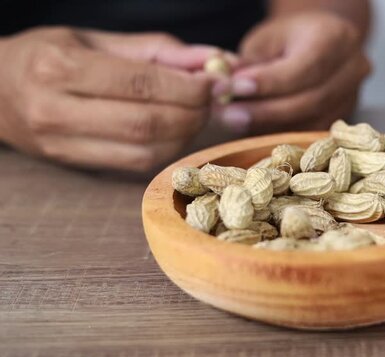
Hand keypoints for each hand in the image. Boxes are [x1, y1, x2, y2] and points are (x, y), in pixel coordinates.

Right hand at [0, 27, 217, 171]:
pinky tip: (176, 131)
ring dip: (186, 135)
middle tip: (212, 99)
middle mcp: (57, 110)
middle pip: (148, 124)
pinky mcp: (75, 165)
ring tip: (196, 113)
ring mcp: (63, 145)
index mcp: (60, 68)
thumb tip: (213, 59)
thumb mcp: (95, 39)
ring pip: (146, 152)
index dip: (189, 86)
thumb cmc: (46, 56)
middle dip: (194, 113)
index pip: (142, 84)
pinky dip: (168, 150)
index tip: (216, 81)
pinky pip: (136, 166)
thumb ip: (156, 50)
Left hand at [215, 11, 370, 133]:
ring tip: (235, 121)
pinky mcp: (342, 118)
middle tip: (228, 114)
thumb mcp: (266, 40)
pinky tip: (254, 128)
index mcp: (336, 38)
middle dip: (264, 110)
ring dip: (268, 125)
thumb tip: (224, 86)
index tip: (233, 89)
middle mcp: (352, 69)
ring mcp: (351, 97)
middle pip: (309, 100)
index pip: (303, 68)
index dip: (267, 83)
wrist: (320, 44)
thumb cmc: (291, 37)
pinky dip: (280, 132)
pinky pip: (309, 132)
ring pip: (309, 121)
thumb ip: (249, 63)